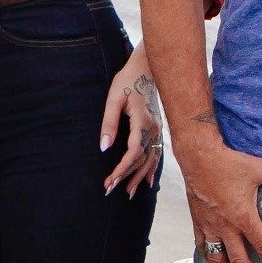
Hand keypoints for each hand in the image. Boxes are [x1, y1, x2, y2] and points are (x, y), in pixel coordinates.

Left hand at [100, 61, 162, 195]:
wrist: (146, 69)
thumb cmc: (127, 81)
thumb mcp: (114, 99)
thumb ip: (109, 123)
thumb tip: (104, 148)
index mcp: (143, 122)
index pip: (133, 152)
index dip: (123, 168)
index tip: (111, 180)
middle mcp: (154, 129)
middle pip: (141, 159)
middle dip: (126, 176)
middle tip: (110, 190)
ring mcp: (158, 130)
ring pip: (150, 159)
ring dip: (139, 177)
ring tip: (129, 193)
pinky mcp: (157, 129)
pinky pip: (156, 154)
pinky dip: (151, 169)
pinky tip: (147, 182)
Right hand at [180, 125, 261, 262]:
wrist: (199, 156)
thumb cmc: (229, 162)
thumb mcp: (260, 169)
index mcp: (243, 217)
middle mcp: (226, 226)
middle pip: (238, 259)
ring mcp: (209, 225)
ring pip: (216, 257)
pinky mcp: (197, 219)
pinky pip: (201, 243)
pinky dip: (206, 254)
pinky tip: (209, 260)